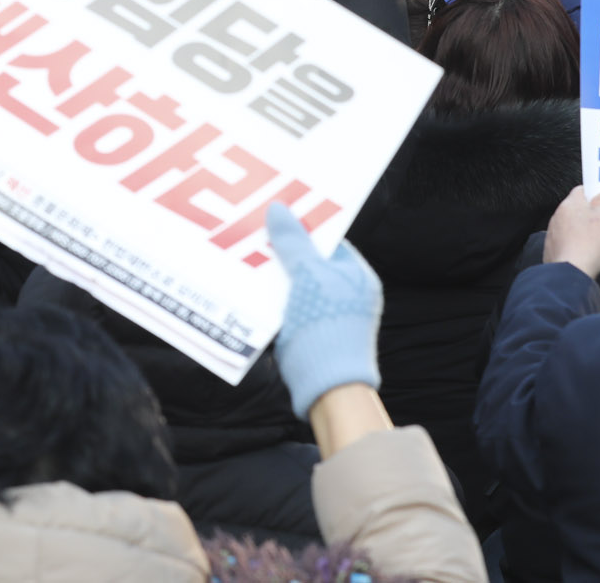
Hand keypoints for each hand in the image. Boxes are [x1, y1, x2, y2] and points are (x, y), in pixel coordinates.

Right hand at [266, 204, 382, 420]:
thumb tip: (279, 209)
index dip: (303, 226)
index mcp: (357, 276)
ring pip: (294, 287)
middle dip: (282, 252)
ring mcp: (327, 318)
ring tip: (242, 261)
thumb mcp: (308, 276)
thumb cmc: (326, 328)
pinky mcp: (309, 338)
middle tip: (252, 235)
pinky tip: (246, 293)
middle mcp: (346, 296)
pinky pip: (286, 310)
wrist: (328, 390)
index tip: (276, 214)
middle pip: (309, 263)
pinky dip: (269, 302)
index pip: (329, 241)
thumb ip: (293, 243)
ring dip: (271, 277)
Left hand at [543, 186, 599, 280]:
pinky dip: (582, 248)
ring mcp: (554, 234)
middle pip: (582, 213)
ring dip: (592, 236)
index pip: (582, 191)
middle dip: (598, 222)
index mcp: (570, 204)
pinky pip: (571, 244)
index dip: (596, 197)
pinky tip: (592, 256)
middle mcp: (559, 217)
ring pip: (578, 230)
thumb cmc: (587, 245)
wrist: (571, 273)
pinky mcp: (554, 250)